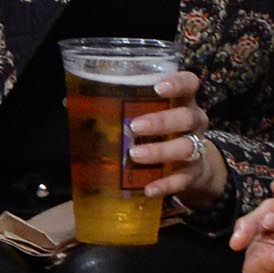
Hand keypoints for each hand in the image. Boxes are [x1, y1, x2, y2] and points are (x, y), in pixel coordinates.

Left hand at [126, 70, 227, 207]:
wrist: (195, 167)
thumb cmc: (165, 133)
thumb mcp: (153, 115)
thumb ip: (127, 108)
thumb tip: (76, 104)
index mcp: (184, 102)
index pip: (190, 83)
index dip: (178, 83)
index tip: (157, 88)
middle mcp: (194, 123)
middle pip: (186, 117)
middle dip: (161, 121)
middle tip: (135, 126)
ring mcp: (197, 148)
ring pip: (186, 147)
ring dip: (160, 151)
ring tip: (135, 155)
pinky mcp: (193, 174)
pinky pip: (182, 179)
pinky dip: (165, 184)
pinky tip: (149, 188)